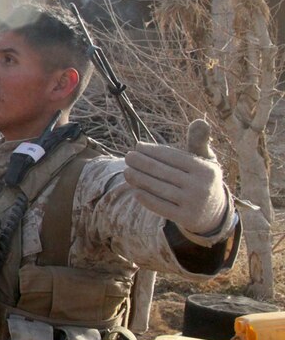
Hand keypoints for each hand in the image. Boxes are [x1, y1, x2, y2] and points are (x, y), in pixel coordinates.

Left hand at [124, 119, 227, 236]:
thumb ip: (199, 142)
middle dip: (142, 163)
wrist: (215, 213)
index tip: (137, 146)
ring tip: (126, 171)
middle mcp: (201, 186)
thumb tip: (199, 121)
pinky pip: (161, 207)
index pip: (173, 157)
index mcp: (206, 169)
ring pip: (159, 189)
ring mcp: (193, 204)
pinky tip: (135, 190)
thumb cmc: (203, 179)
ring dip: (139, 179)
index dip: (153, 151)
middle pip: (163, 172)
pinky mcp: (186, 218)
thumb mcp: (207, 161)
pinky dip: (146, 198)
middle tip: (127, 157)